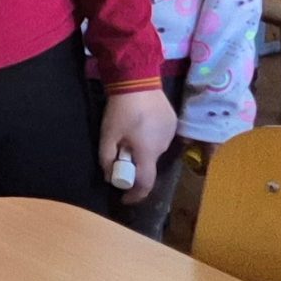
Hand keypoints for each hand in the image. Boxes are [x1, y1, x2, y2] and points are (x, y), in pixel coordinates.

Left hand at [99, 88, 177, 205]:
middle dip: (134, 167)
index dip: (135, 194)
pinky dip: (148, 139)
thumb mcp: (108, 135)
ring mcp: (171, 135)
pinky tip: (139, 126)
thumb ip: (107, 158)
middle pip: (149, 166)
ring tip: (127, 137)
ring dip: (142, 151)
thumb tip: (110, 176)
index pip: (145, 183)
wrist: (139, 81)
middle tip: (119, 157)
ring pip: (154, 151)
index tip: (124, 198)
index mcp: (148, 152)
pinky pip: (159, 139)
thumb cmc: (121, 110)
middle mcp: (164, 147)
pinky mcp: (173, 123)